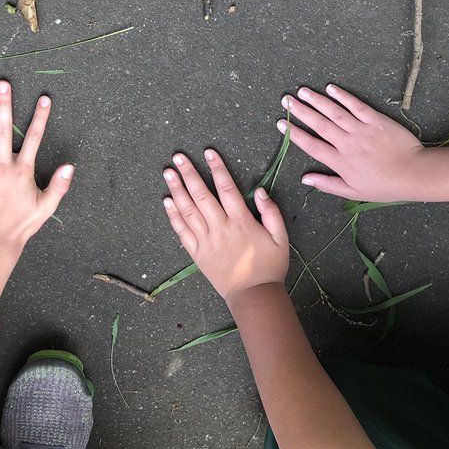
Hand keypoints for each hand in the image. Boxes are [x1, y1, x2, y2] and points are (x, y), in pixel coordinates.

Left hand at [0, 80, 73, 253]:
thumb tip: (70, 166)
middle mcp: (2, 166)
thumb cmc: (23, 223)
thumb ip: (59, 185)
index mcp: (22, 170)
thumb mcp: (47, 206)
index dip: (41, 117)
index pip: (35, 138)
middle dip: (3, 104)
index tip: (44, 98)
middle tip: (2, 83)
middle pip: (3, 129)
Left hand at [162, 150, 288, 308]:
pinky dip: (173, 215)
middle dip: (189, 174)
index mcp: (241, 222)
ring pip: (188, 210)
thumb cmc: (269, 266)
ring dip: (177, 190)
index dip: (217, 169)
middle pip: (202, 195)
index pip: (227, 188)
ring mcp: (206, 240)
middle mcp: (220, 228)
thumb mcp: (281, 238)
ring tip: (167, 173)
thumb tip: (260, 191)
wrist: (253, 295)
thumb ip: (271, 212)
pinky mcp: (196, 253)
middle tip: (177, 157)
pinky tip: (166, 201)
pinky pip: (182, 231)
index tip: (208, 153)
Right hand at [280, 84, 424, 202]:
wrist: (414, 173)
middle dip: (300, 111)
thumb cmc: (384, 186)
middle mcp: (346, 143)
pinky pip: (356, 105)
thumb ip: (327, 184)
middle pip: (319, 124)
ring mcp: (361, 129)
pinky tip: (330, 88)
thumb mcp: (353, 192)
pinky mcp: (375, 120)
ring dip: (316, 100)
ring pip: (334, 112)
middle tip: (286, 100)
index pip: (311, 145)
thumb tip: (305, 179)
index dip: (294, 133)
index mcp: (339, 162)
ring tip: (302, 91)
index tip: (281, 123)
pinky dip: (342, 96)